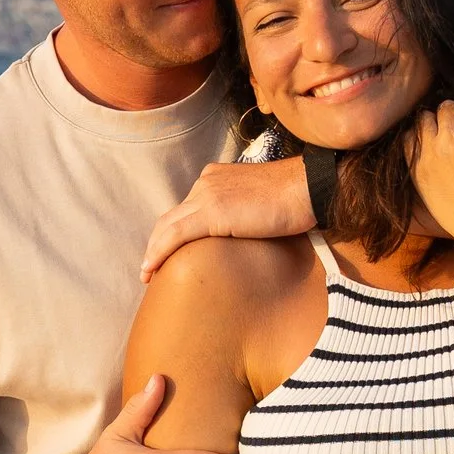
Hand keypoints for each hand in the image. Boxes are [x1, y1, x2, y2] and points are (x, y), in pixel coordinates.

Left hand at [140, 157, 314, 280]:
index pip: (188, 207)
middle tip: (150, 266)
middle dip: (157, 242)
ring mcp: (207, 196)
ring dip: (153, 251)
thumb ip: (242, 215)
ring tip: (146, 274)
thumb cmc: (296, 200)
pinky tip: (151, 269)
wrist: (307, 188)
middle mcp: (206, 183)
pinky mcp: (212, 212)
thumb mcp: (260, 204)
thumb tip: (241, 237)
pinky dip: (159, 252)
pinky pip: (176, 235)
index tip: (169, 251)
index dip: (174, 231)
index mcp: (216, 179)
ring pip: (168, 226)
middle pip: (172, 216)